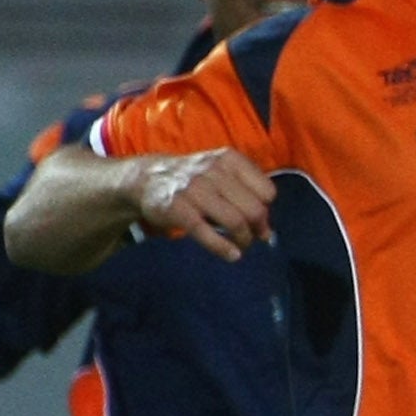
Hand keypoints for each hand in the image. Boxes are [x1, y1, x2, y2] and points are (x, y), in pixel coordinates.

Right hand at [132, 149, 275, 259]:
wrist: (148, 177)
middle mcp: (214, 171)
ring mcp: (195, 189)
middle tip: (252, 237)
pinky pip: (206, 233)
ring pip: (235, 221)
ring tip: (241, 246)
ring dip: (243, 240)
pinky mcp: (178, 208)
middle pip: (254, 209)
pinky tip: (232, 256)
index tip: (258, 220)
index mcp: (230, 160)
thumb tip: (267, 232)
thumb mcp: (223, 172)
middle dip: (258, 229)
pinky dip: (223, 248)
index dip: (266, 210)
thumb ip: (247, 194)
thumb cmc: (195, 179)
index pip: (267, 192)